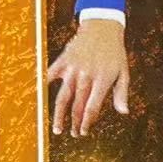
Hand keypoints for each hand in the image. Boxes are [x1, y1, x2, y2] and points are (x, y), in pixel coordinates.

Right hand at [47, 19, 129, 136]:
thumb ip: (122, 93)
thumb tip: (124, 112)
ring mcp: (73, 69)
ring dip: (59, 115)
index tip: (84, 132)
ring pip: (63, 97)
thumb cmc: (115, 52)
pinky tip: (38, 100)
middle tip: (74, 134)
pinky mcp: (64, 61)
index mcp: (102, 80)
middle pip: (77, 105)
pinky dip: (43, 88)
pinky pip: (50, 76)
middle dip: (75, 122)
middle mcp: (86, 76)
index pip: (92, 107)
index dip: (87, 122)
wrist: (102, 27)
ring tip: (58, 128)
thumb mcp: (123, 71)